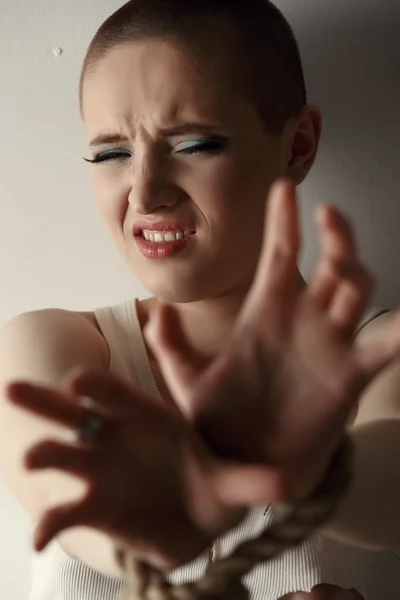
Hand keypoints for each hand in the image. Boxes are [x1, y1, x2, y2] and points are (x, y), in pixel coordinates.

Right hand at [6, 370, 281, 569]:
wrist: (199, 516)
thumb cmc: (211, 480)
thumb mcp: (231, 479)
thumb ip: (250, 479)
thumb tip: (287, 482)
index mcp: (146, 414)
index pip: (118, 393)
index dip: (100, 385)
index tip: (80, 380)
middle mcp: (114, 435)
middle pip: (74, 411)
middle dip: (44, 399)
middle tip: (12, 389)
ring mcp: (98, 470)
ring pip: (60, 453)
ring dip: (43, 453)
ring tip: (32, 459)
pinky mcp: (93, 506)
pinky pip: (66, 512)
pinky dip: (50, 523)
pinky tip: (40, 538)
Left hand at [145, 178, 399, 498]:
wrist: (246, 465)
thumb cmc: (219, 421)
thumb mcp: (188, 382)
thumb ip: (170, 347)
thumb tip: (155, 309)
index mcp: (265, 313)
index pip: (279, 254)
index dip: (283, 220)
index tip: (284, 187)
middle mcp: (302, 321)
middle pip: (329, 263)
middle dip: (336, 236)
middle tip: (329, 215)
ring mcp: (329, 346)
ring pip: (356, 291)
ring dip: (355, 270)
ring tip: (340, 266)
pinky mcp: (350, 377)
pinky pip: (384, 348)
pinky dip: (399, 333)